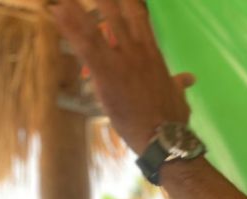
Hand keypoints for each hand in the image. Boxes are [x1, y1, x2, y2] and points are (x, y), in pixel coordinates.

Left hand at [48, 0, 195, 151]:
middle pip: (115, 15)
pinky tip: (56, 13)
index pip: (139, 17)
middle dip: (103, 0)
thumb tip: (190, 78)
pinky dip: (69, 29)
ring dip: (77, 10)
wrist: (163, 136)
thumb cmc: (172, 118)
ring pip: (95, 27)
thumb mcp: (178, 96)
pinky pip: (84, 47)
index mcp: (152, 53)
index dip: (128, 1)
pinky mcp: (106, 75)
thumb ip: (179, 83)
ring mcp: (120, 62)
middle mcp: (136, 51)